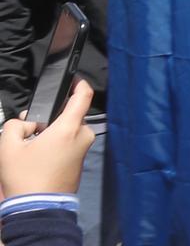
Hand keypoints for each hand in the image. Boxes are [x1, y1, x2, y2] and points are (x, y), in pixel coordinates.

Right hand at [0, 80, 94, 197]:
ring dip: (51, 133)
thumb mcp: (8, 147)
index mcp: (70, 128)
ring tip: (30, 147)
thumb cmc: (25, 176)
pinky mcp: (80, 161)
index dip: (79, 83)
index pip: (84, 96)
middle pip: (68, 116)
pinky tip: (38, 157)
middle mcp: (83, 136)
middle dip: (50, 118)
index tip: (71, 79)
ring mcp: (83, 150)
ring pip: (67, 131)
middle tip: (29, 129)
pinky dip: (56, 144)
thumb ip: (15, 125)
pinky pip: (69, 144)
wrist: (38, 208)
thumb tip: (28, 124)